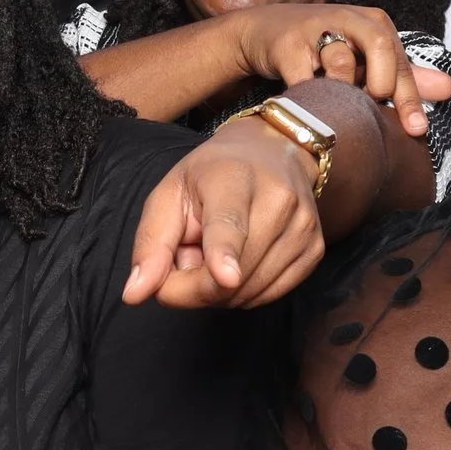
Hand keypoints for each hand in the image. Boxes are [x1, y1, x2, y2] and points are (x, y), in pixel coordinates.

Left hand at [124, 117, 325, 308]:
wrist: (274, 154)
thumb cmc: (211, 177)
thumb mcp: (169, 196)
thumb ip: (151, 246)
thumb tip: (135, 294)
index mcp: (233, 178)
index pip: (228, 223)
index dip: (224, 253)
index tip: (225, 277)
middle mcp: (278, 200)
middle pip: (233, 273)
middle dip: (194, 285)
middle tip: (186, 256)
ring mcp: (303, 226)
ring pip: (249, 292)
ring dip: (219, 289)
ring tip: (215, 252)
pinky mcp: (314, 249)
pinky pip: (269, 295)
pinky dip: (244, 292)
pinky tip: (238, 263)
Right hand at [225, 3, 450, 138]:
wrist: (264, 32)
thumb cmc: (322, 47)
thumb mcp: (365, 58)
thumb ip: (406, 76)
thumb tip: (450, 89)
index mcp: (375, 24)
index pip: (402, 62)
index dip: (411, 98)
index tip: (416, 130)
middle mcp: (349, 19)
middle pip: (380, 48)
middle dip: (381, 83)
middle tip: (370, 104)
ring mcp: (316, 30)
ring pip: (340, 62)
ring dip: (341, 89)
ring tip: (335, 102)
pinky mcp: (287, 46)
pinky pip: (304, 79)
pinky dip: (310, 97)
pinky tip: (309, 108)